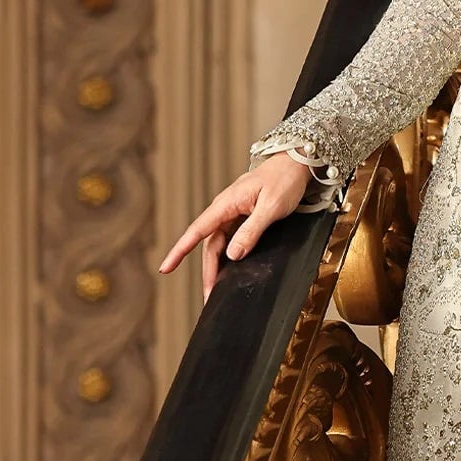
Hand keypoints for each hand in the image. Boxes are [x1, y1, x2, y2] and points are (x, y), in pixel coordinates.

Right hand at [158, 153, 311, 298]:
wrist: (296, 163)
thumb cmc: (284, 180)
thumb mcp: (270, 207)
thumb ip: (251, 231)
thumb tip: (233, 255)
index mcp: (226, 204)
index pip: (197, 231)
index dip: (179, 251)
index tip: (165, 268)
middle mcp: (225, 209)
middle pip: (209, 245)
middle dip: (207, 272)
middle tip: (208, 297)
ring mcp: (232, 213)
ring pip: (218, 244)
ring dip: (216, 267)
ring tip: (216, 290)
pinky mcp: (242, 216)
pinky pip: (229, 239)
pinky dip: (227, 257)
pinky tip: (229, 271)